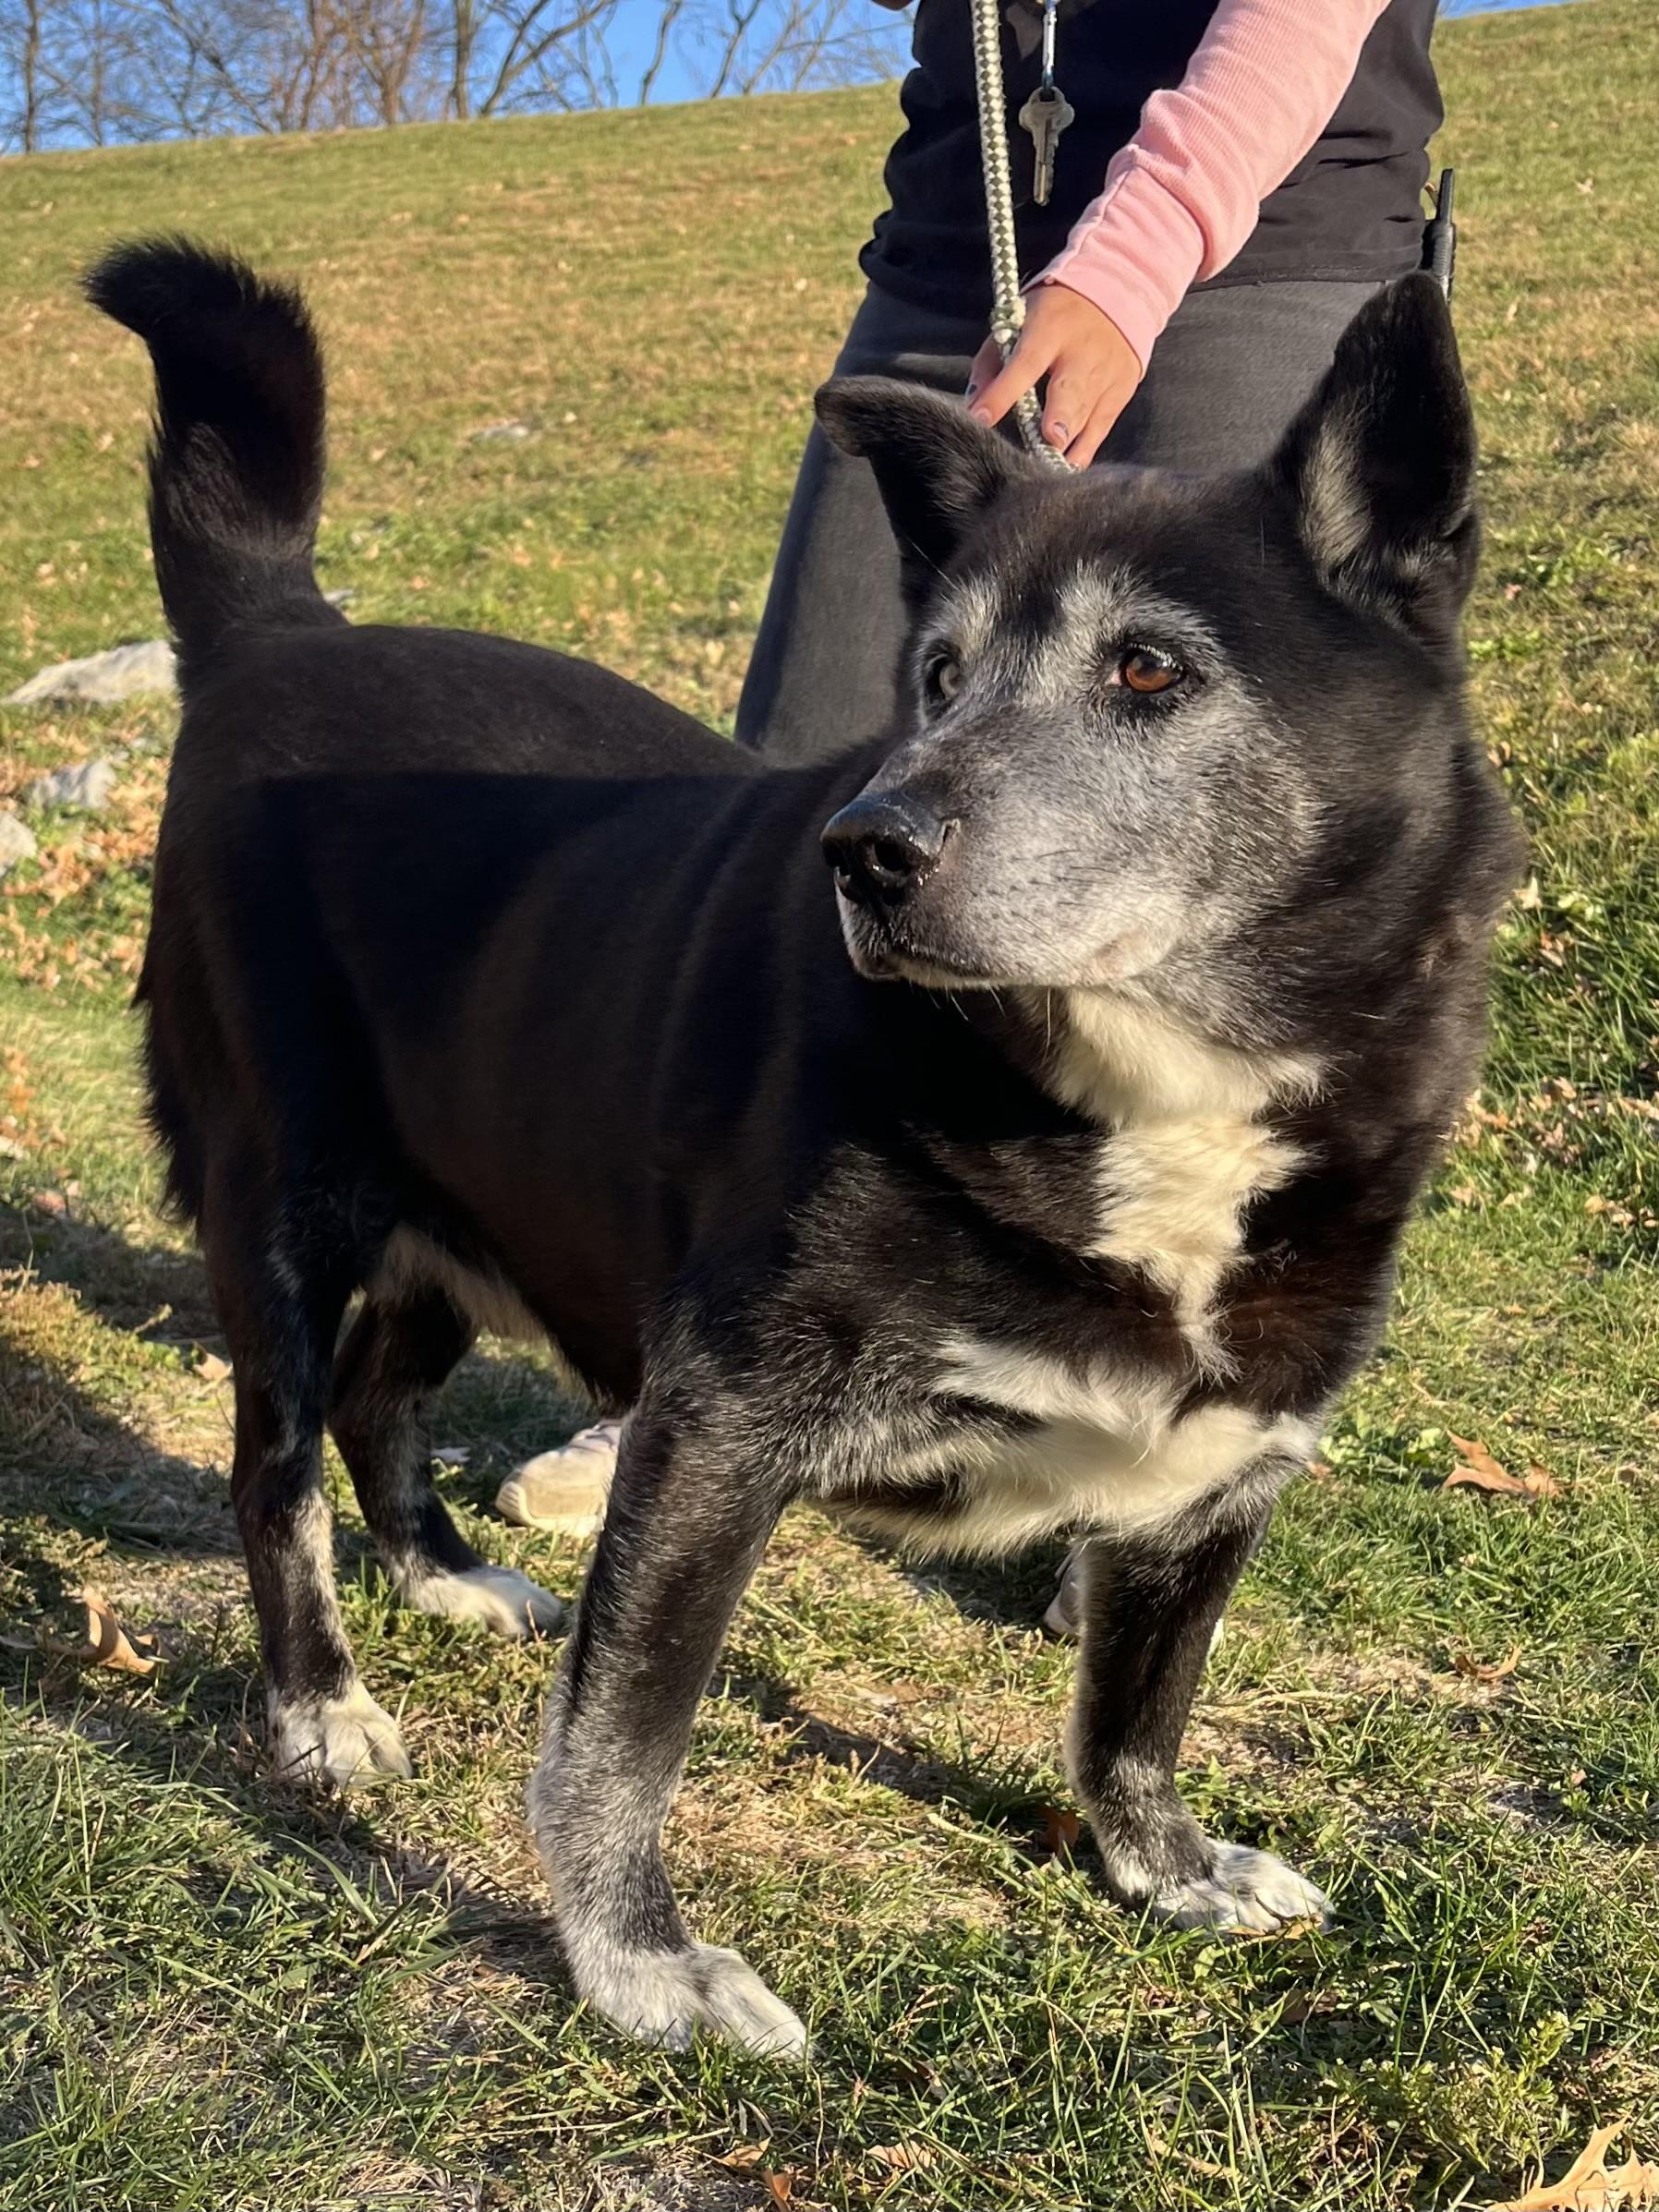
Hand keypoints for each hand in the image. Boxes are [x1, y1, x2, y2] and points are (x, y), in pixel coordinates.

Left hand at [966, 283, 1142, 468]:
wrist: (1117, 291)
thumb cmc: (1053, 314)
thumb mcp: (1019, 321)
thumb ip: (992, 362)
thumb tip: (973, 405)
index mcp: (1049, 329)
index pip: (1023, 364)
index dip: (1002, 392)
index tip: (980, 418)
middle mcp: (1081, 351)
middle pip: (1069, 391)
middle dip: (1059, 416)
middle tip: (1049, 438)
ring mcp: (1106, 372)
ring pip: (1086, 415)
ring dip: (1068, 442)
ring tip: (1050, 465)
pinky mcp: (1122, 389)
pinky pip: (1101, 428)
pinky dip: (1084, 449)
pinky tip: (1068, 465)